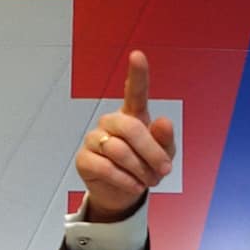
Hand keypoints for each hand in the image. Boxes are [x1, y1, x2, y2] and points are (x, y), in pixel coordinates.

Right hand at [75, 50, 174, 221]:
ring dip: (140, 171)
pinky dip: (126, 180)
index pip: (135, 92)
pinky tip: (133, 185)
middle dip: (152, 152)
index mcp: (133, 115)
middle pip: (131, 128)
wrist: (124, 194)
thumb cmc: (145, 167)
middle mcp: (111, 122)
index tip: (138, 55)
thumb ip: (165, 140)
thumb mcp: (164, 155)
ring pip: (119, 151)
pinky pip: (106, 168)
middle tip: (165, 171)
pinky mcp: (84, 159)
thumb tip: (163, 122)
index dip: (137, 74)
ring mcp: (95, 139)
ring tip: (147, 180)